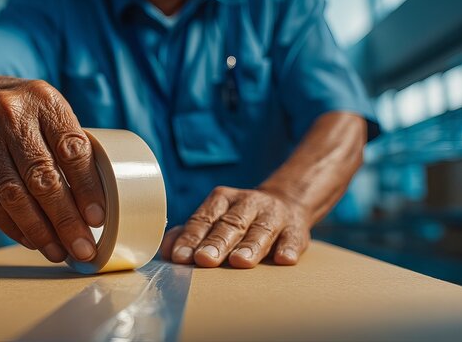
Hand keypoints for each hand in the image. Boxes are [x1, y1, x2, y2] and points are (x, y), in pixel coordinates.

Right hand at [0, 73, 104, 262]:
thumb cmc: (23, 110)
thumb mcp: (50, 109)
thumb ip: (70, 144)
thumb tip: (95, 200)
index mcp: (43, 100)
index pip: (71, 149)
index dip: (86, 187)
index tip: (97, 219)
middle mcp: (9, 116)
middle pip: (42, 177)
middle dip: (65, 220)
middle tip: (83, 248)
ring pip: (14, 196)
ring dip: (40, 231)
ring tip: (59, 252)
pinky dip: (14, 227)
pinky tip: (32, 241)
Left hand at [160, 186, 310, 267]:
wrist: (285, 204)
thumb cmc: (238, 218)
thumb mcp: (214, 217)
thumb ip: (190, 232)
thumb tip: (166, 251)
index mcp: (222, 199)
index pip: (203, 218)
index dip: (191, 237)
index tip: (181, 257)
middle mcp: (247, 203)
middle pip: (230, 223)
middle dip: (217, 242)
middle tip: (204, 260)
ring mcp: (273, 214)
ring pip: (261, 230)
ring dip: (251, 246)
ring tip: (240, 262)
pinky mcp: (296, 229)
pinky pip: (293, 238)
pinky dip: (289, 248)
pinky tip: (283, 259)